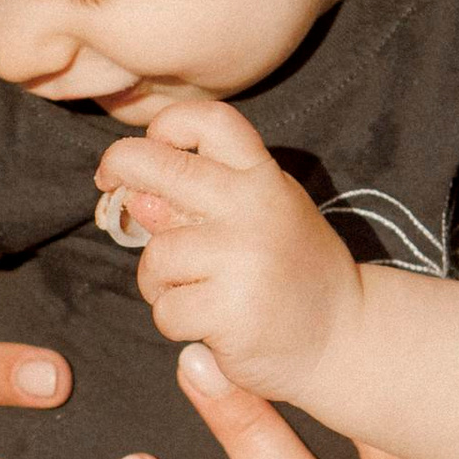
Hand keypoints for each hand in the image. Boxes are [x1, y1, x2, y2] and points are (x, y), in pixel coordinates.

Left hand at [94, 101, 359, 402]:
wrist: (346, 337)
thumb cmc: (290, 274)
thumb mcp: (260, 217)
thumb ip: (203, 202)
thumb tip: (136, 196)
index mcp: (263, 177)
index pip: (209, 121)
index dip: (166, 126)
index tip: (149, 147)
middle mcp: (253, 206)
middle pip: (159, 168)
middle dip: (118, 169)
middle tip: (113, 191)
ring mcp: (242, 256)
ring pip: (157, 257)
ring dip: (160, 283)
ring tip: (197, 293)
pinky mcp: (231, 309)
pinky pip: (166, 309)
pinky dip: (177, 323)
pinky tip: (211, 325)